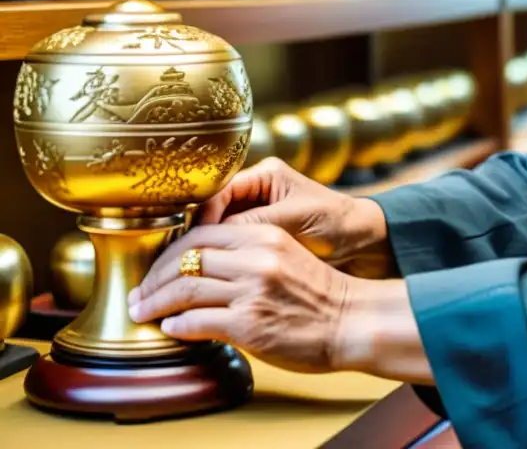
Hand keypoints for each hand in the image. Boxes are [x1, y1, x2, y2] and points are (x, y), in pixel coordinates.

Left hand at [127, 223, 349, 372]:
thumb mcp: (287, 254)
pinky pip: (196, 321)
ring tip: (141, 312)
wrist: (352, 321)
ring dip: (154, 303)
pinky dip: (176, 325)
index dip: (170, 251)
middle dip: (153, 278)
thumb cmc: (320, 293)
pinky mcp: (250, 324)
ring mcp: (252, 291)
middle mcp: (256, 258)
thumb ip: (250, 252)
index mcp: (265, 235)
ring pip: (184, 289)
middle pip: (186, 258)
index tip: (156, 267)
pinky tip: (170, 328)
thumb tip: (204, 266)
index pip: (201, 233)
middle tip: (138, 292)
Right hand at [199, 157, 394, 277]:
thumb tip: (211, 235)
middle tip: (178, 263)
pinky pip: (231, 247)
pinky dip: (220, 261)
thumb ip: (255, 223)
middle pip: (211, 212)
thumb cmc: (337, 224)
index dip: (203, 216)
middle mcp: (256, 191)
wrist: (364, 243)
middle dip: (195, 237)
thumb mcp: (296, 220)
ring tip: (189, 274)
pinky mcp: (260, 238)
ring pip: (217, 232)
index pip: (218, 191)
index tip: (195, 241)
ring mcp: (256, 215)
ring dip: (205, 252)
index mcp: (265, 175)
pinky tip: (209, 279)